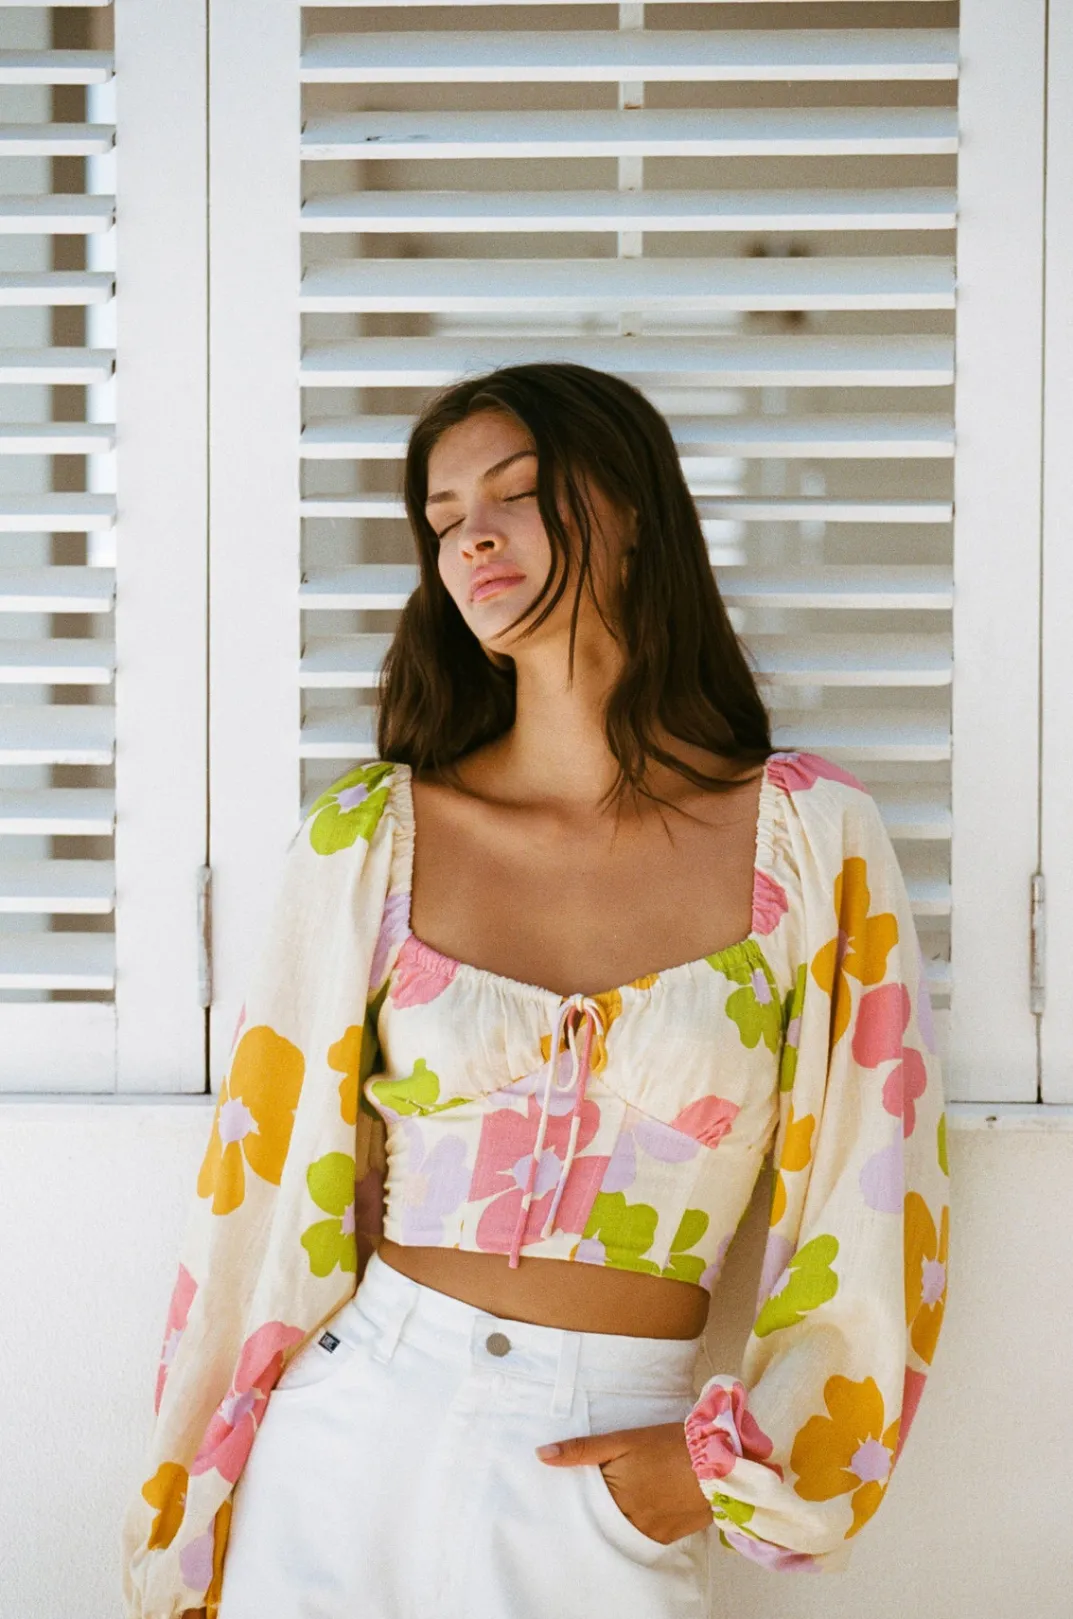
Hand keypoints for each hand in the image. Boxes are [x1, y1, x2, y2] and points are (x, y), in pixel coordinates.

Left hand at [536, 1421, 712, 1544]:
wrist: (717, 1460)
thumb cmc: (667, 1444)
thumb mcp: (622, 1439)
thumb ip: (582, 1450)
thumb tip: (541, 1455)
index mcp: (612, 1496)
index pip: (581, 1507)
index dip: (572, 1501)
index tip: (562, 1498)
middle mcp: (628, 1520)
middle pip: (599, 1523)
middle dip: (592, 1515)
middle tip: (592, 1499)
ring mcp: (648, 1532)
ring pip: (620, 1533)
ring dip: (614, 1522)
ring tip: (617, 1503)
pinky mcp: (667, 1537)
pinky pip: (642, 1539)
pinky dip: (635, 1528)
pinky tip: (636, 1512)